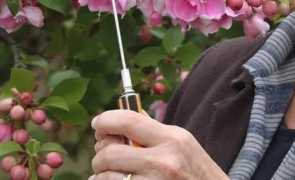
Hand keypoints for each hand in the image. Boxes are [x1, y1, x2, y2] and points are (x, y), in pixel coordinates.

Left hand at [90, 109, 228, 179]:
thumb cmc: (197, 172)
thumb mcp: (183, 145)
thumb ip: (154, 133)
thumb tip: (120, 122)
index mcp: (173, 139)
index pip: (129, 121)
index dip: (106, 120)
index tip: (97, 124)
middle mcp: (164, 161)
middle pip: (110, 152)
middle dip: (100, 154)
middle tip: (104, 157)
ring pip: (106, 177)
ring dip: (102, 175)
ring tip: (111, 174)